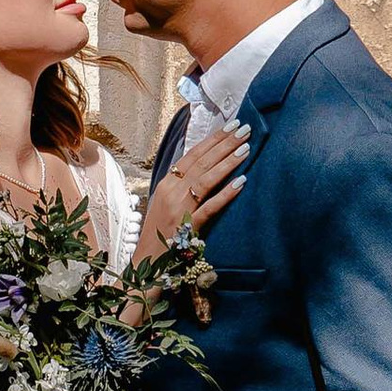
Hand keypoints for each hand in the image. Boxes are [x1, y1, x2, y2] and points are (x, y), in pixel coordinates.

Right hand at [139, 119, 247, 260]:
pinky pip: (210, 207)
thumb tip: (203, 169)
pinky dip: (226, 193)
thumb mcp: (166, 204)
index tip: (230, 126)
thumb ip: (181, 187)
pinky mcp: (188, 227)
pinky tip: (241, 181)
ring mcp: (179, 208)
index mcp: (166, 184)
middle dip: (224, 144)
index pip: (192, 155)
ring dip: (227, 162)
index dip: (212, 140)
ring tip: (246, 147)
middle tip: (245, 128)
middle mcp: (171, 192)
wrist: (145, 264)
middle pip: (201, 162)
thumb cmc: (159, 234)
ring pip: (205, 179)